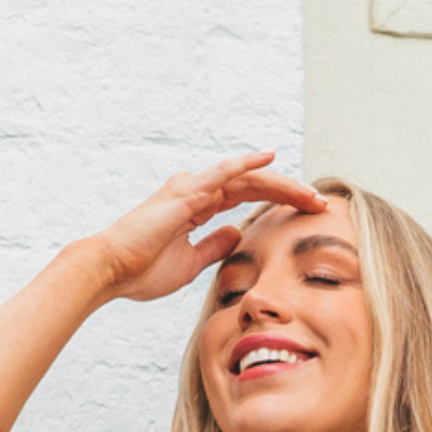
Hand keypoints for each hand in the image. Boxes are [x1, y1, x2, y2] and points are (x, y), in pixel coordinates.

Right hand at [93, 152, 325, 304]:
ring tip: (308, 191)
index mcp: (198, 206)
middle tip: (319, 202)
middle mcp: (196, 189)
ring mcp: (191, 187)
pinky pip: (223, 172)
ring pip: (245, 176)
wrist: (112, 271)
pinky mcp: (185, 192)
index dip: (277, 202)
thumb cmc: (143, 270)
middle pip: (252, 183)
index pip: (246, 196)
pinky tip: (271, 159)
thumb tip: (237, 235)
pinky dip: (247, 165)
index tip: (306, 213)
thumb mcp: (191, 262)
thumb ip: (213, 246)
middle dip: (288, 191)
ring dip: (279, 181)